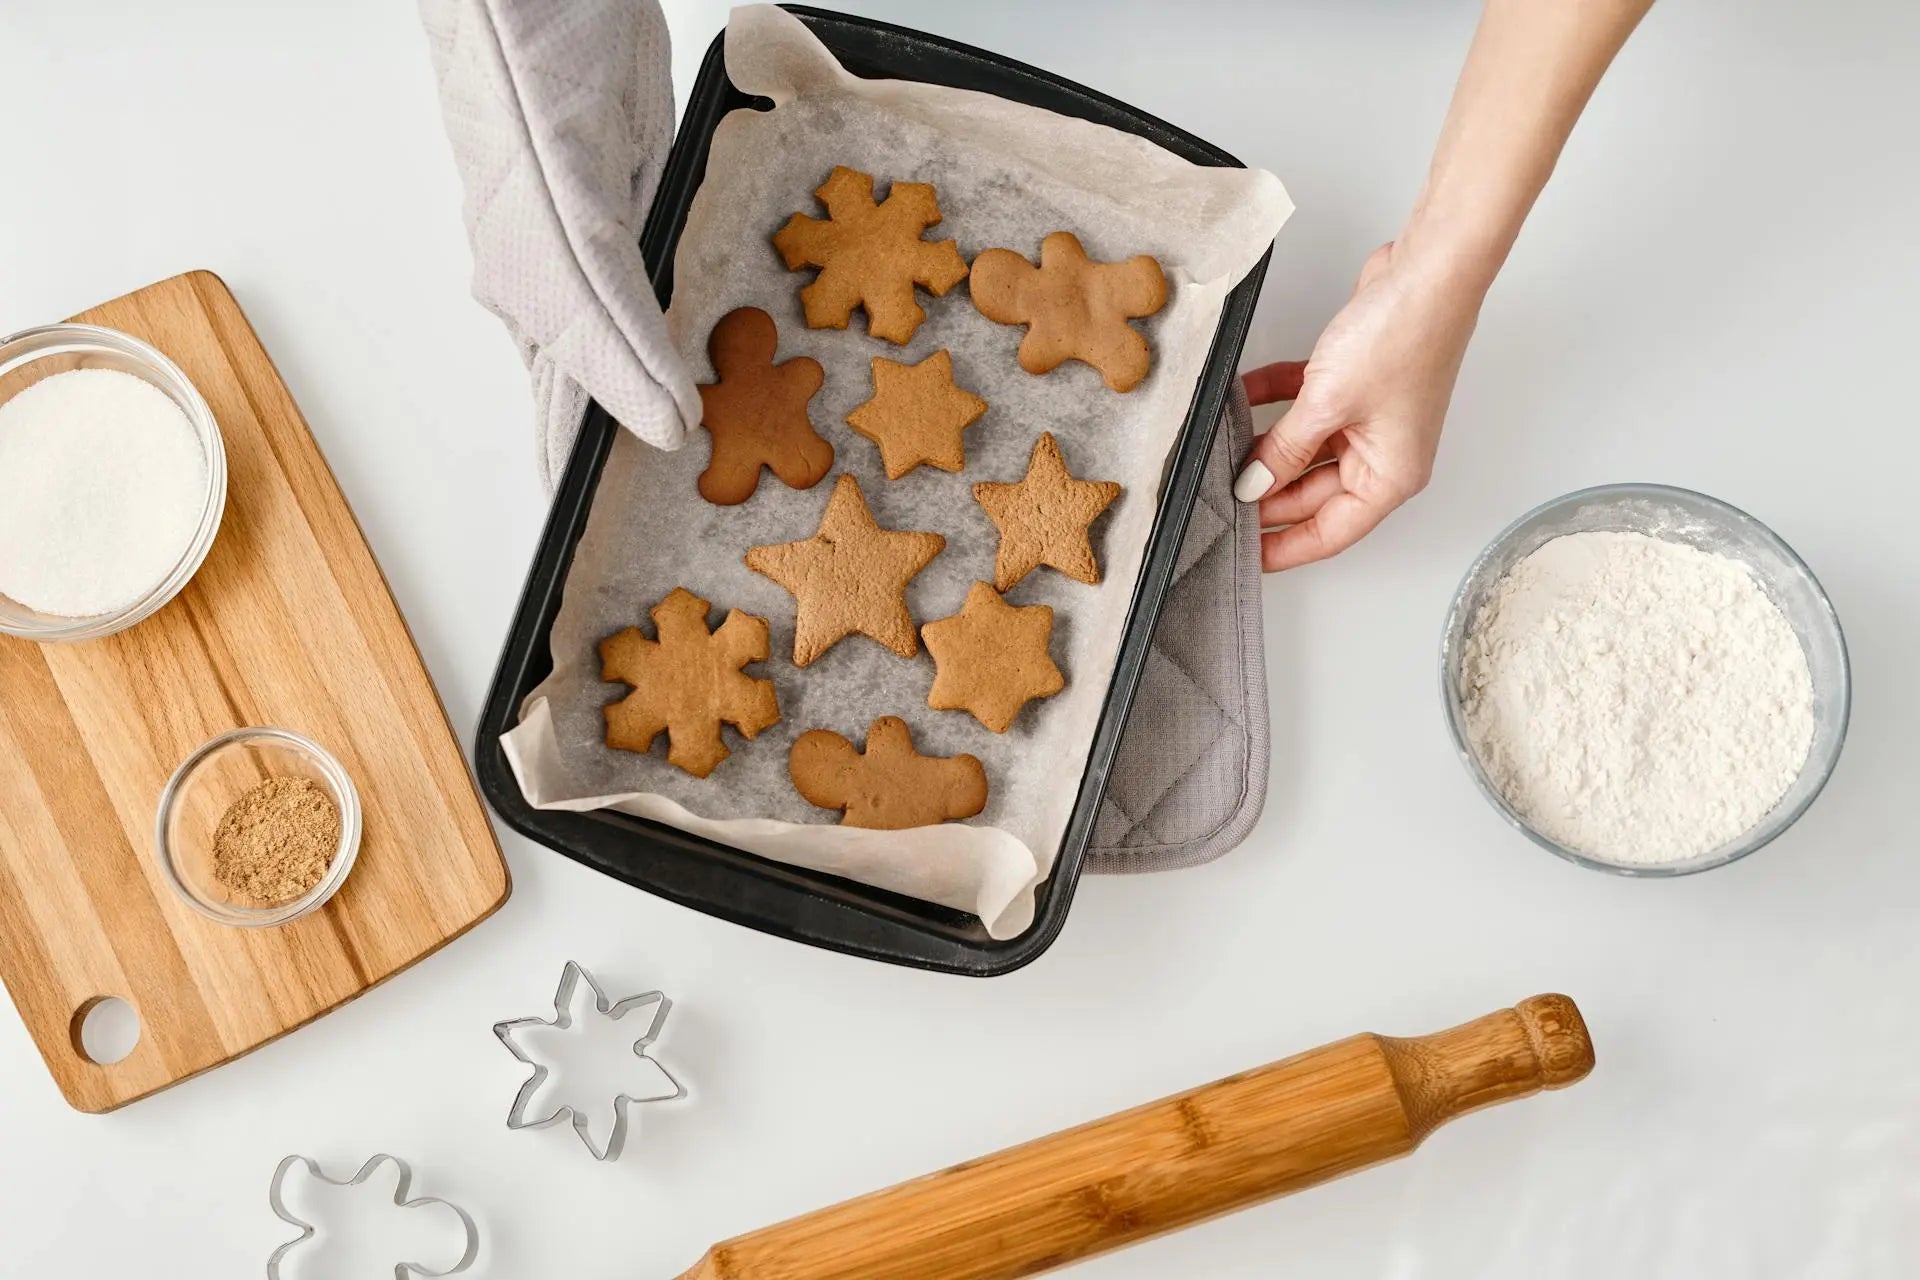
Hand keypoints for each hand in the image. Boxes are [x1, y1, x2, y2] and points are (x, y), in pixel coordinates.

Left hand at [1235, 240, 1483, 570]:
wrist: (1427, 270)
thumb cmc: (1404, 336)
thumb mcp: (1327, 405)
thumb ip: (1284, 451)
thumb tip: (1253, 485)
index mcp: (1390, 477)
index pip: (1329, 533)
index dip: (1283, 548)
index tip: (1244, 556)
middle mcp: (1383, 454)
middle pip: (1312, 494)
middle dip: (1265, 494)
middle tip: (1217, 497)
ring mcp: (1369, 419)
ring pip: (1304, 451)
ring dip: (1266, 448)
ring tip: (1220, 452)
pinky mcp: (1354, 385)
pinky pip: (1304, 409)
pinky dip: (1273, 404)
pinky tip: (1240, 399)